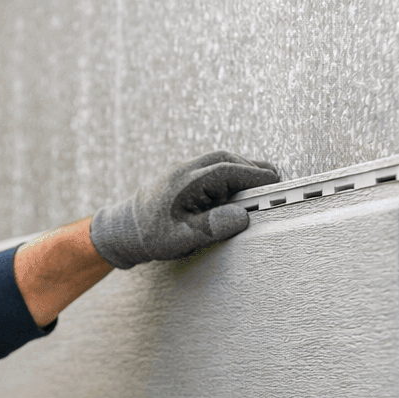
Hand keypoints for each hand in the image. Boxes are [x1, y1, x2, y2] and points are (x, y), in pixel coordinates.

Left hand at [90, 151, 279, 268]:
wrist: (124, 229)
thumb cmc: (149, 235)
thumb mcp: (181, 238)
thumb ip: (211, 227)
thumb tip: (241, 217)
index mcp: (186, 182)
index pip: (228, 170)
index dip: (254, 175)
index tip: (274, 182)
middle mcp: (186, 171)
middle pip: (227, 159)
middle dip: (253, 168)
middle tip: (273, 182)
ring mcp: (185, 171)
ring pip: (220, 161)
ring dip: (242, 170)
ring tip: (259, 186)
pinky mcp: (185, 177)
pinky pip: (213, 168)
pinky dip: (230, 174)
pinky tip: (237, 189)